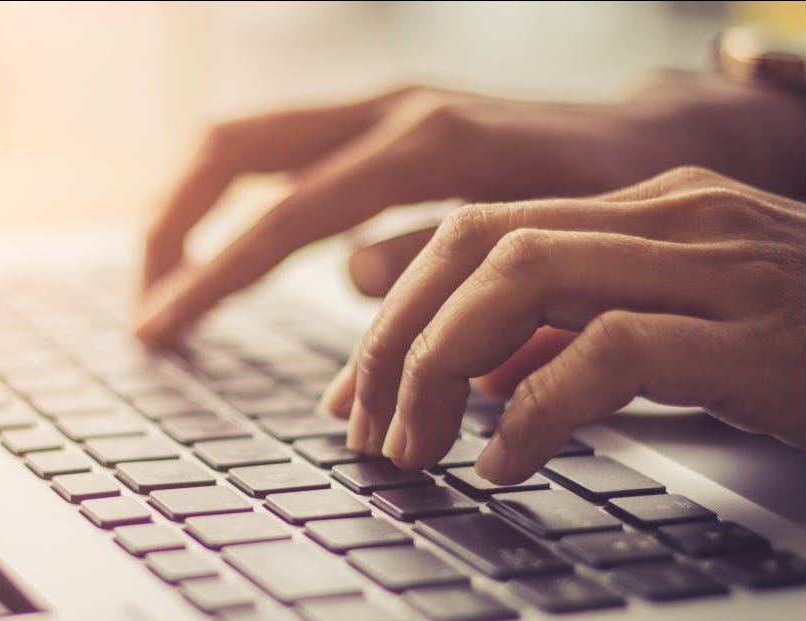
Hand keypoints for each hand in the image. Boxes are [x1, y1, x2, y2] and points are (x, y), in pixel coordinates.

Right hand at [135, 72, 805, 345]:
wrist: (658, 135)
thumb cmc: (613, 199)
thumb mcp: (544, 244)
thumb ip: (442, 260)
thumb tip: (349, 278)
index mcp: (427, 145)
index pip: (284, 215)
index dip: (213, 276)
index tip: (160, 328)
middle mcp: (389, 109)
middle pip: (232, 148)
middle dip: (172, 225)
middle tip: (147, 303)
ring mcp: (381, 106)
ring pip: (247, 139)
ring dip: (192, 208)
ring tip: (167, 282)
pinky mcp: (381, 120)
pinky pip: (282, 151)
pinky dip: (238, 201)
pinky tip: (230, 251)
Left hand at [319, 166, 805, 483]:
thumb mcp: (679, 334)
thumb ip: (576, 337)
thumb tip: (477, 376)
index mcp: (646, 207)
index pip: (477, 231)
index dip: (396, 310)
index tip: (355, 390)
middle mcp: (672, 216)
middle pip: (477, 245)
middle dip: (398, 339)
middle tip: (365, 426)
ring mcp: (716, 265)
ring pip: (522, 278)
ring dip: (442, 367)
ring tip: (415, 447)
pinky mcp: (754, 335)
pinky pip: (608, 352)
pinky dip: (536, 410)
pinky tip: (505, 465)